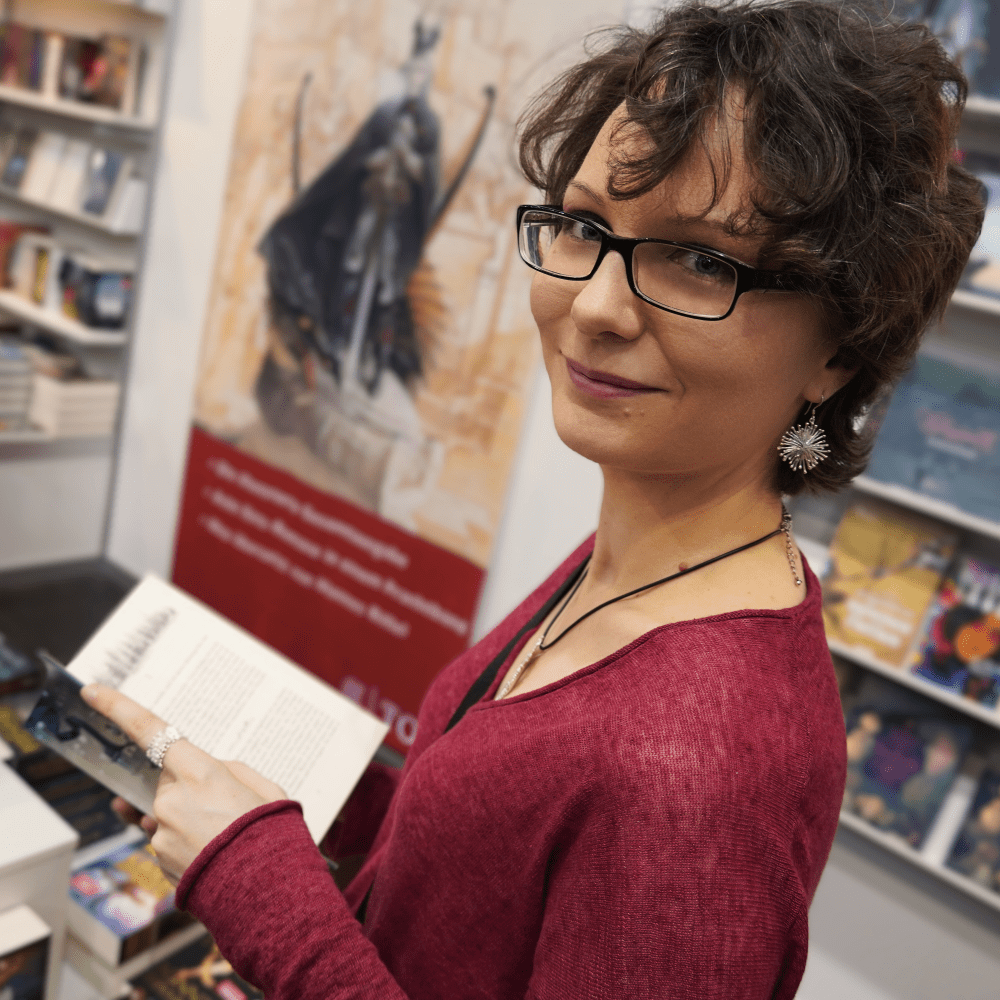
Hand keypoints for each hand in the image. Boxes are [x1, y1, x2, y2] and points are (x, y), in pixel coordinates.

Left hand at [81, 684, 286, 883]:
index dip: (118, 707)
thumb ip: (229, 770)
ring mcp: (161, 833)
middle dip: (188, 787)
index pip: (150, 730)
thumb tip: (206, 773)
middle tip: (226, 806)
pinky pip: (168, 840)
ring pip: (167, 813)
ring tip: (225, 836)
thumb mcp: (262, 786)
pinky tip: (214, 853)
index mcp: (200, 772)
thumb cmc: (271, 832)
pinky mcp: (159, 860)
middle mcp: (171, 800)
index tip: (92, 691)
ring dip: (188, 818)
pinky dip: (188, 842)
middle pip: (166, 781)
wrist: (268, 890)